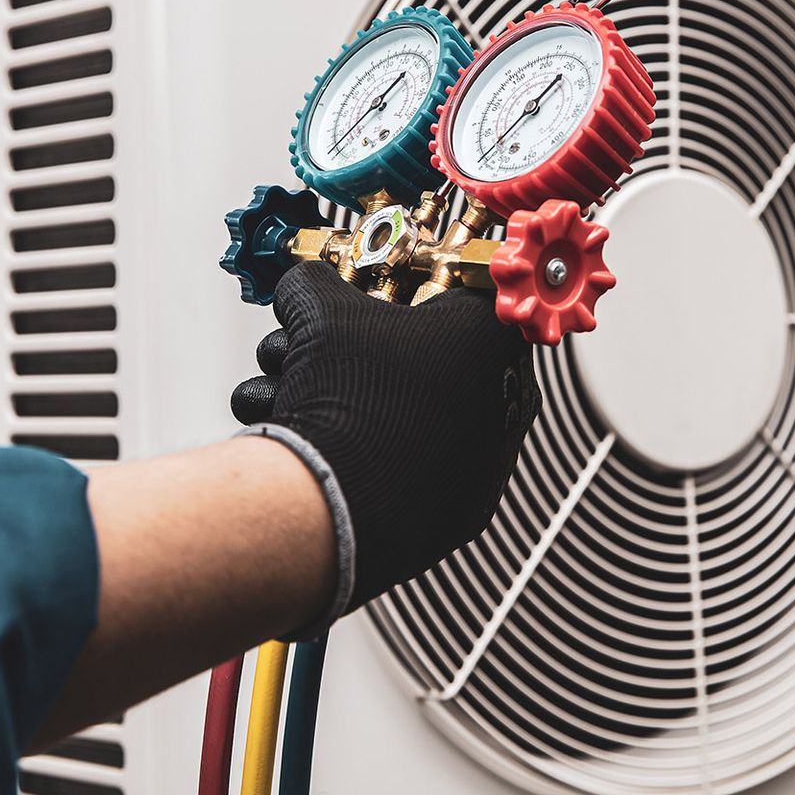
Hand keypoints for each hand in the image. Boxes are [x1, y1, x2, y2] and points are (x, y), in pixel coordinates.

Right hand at [233, 262, 538, 629]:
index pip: (450, 291)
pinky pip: (413, 463)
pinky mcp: (461, 510)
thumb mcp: (320, 311)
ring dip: (341, 399)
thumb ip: (315, 284)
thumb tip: (304, 286)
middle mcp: (505, 395)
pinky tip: (308, 447)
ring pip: (408, 409)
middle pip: (418, 354)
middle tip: (307, 351)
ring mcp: (487, 459)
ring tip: (289, 397)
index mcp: (490, 336)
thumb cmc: (349, 402)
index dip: (394, 288)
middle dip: (350, 352)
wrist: (338, 507)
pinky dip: (366, 454)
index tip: (357, 297)